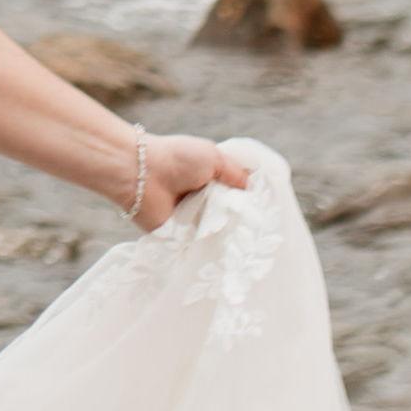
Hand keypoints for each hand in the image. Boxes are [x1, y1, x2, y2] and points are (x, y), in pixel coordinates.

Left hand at [120, 132, 261, 232]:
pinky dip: (214, 246)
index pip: (236, 195)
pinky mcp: (182, 238)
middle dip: (243, 221)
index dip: (250, 202)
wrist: (142, 175)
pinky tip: (230, 252)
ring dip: (230, 235)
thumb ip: (235, 173)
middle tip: (262, 233)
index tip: (267, 212)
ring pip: (220, 232)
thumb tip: (253, 188)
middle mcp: (203, 201)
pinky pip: (203, 245)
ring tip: (249, 244)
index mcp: (210, 180)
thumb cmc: (177, 159)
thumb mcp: (213, 157)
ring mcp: (194, 221)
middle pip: (231, 215)